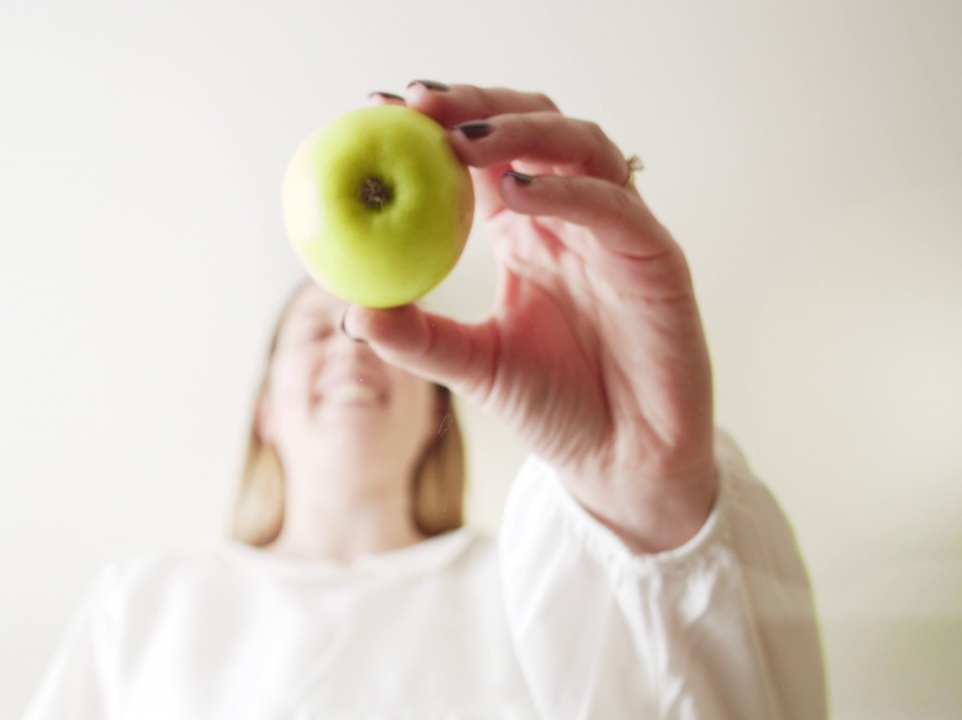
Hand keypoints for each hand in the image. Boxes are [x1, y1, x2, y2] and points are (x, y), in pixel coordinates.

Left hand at [347, 82, 716, 552]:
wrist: (621, 463)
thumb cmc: (553, 407)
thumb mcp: (471, 365)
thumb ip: (416, 336)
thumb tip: (348, 308)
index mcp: (524, 229)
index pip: (481, 153)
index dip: (435, 122)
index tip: (378, 110)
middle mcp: (572, 216)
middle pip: (534, 124)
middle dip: (477, 104)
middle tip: (418, 105)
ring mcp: (617, 231)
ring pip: (581, 146)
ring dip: (521, 131)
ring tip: (461, 142)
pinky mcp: (656, 258)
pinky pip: (614, 207)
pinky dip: (565, 190)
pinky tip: (515, 190)